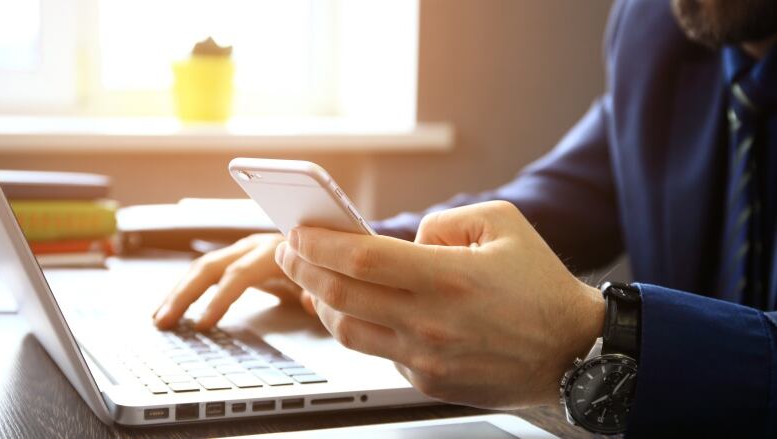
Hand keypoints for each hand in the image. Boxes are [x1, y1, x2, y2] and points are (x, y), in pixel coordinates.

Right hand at [153, 233, 314, 330]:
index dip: (220, 299)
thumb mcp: (327, 278)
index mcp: (273, 250)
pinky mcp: (235, 259)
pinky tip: (171, 308)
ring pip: (201, 268)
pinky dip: (185, 289)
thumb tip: (312, 302)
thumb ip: (319, 291)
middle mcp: (252, 246)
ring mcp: (241, 251)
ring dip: (177, 292)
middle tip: (164, 321)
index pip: (239, 274)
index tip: (202, 324)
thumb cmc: (323, 263)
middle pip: (209, 267)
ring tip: (158, 318)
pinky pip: (204, 272)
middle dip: (184, 294)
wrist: (325, 240)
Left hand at [275, 201, 603, 407]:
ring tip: (314, 281)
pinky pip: (378, 352)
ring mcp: (426, 357)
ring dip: (321, 303)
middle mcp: (431, 321)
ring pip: (348, 331)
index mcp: (449, 277)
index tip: (299, 233)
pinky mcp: (427, 380)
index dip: (319, 244)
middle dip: (302, 269)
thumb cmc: (540, 287)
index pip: (361, 258)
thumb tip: (405, 237)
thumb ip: (444, 221)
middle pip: (341, 295)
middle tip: (289, 253)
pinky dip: (358, 327)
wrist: (573, 351)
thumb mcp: (503, 223)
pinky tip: (355, 310)